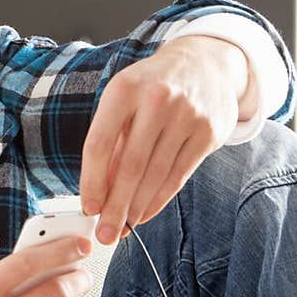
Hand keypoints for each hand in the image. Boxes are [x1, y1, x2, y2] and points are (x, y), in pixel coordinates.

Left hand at [79, 35, 252, 243]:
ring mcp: (186, 116)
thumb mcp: (124, 98)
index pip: (100, 142)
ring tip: (123, 227)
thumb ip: (112, 138)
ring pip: (156, 174)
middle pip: (130, 165)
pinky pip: (178, 176)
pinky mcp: (208, 133)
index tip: (88, 207)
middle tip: (105, 233)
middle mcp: (156, 100)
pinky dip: (159, 199)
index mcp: (124, 88)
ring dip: (136, 208)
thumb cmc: (152, 85)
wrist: (204, 63)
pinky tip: (145, 213)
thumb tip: (98, 189)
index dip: (92, 179)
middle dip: (115, 205)